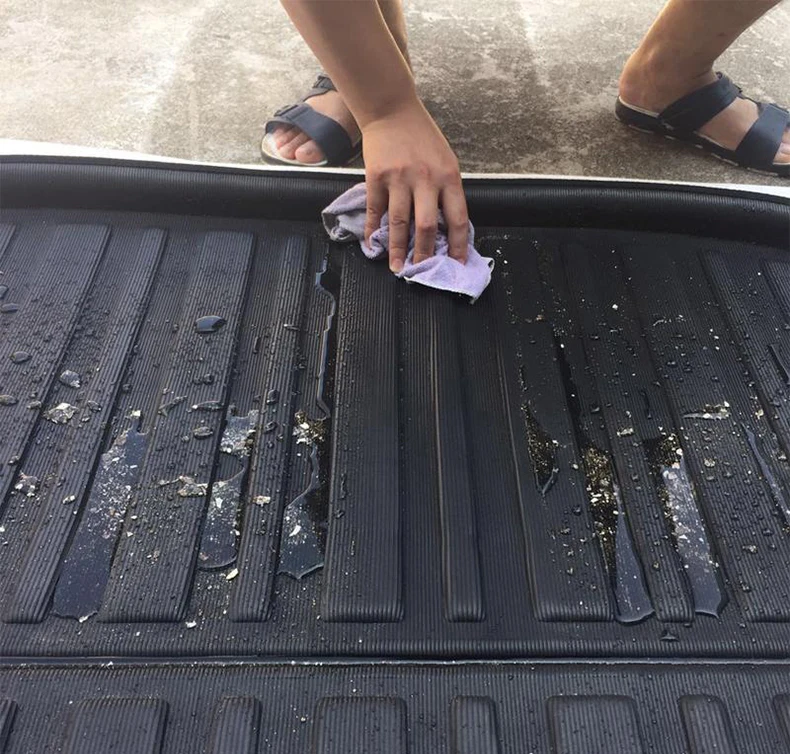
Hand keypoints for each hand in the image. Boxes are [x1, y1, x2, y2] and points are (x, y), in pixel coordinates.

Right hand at [361, 101, 468, 272]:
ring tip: (397, 267)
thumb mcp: (446, 161)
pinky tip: (373, 245)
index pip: (457, 219)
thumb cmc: (422, 136)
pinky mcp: (376, 177)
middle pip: (426, 227)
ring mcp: (399, 179)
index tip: (456, 263)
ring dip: (397, 249)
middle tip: (421, 272)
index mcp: (449, 176)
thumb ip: (446, 191)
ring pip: (398, 223)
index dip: (457, 245)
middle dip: (424, 254)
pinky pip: (375, 210)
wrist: (391, 109)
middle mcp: (425, 179)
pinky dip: (373, 230)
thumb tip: (444, 228)